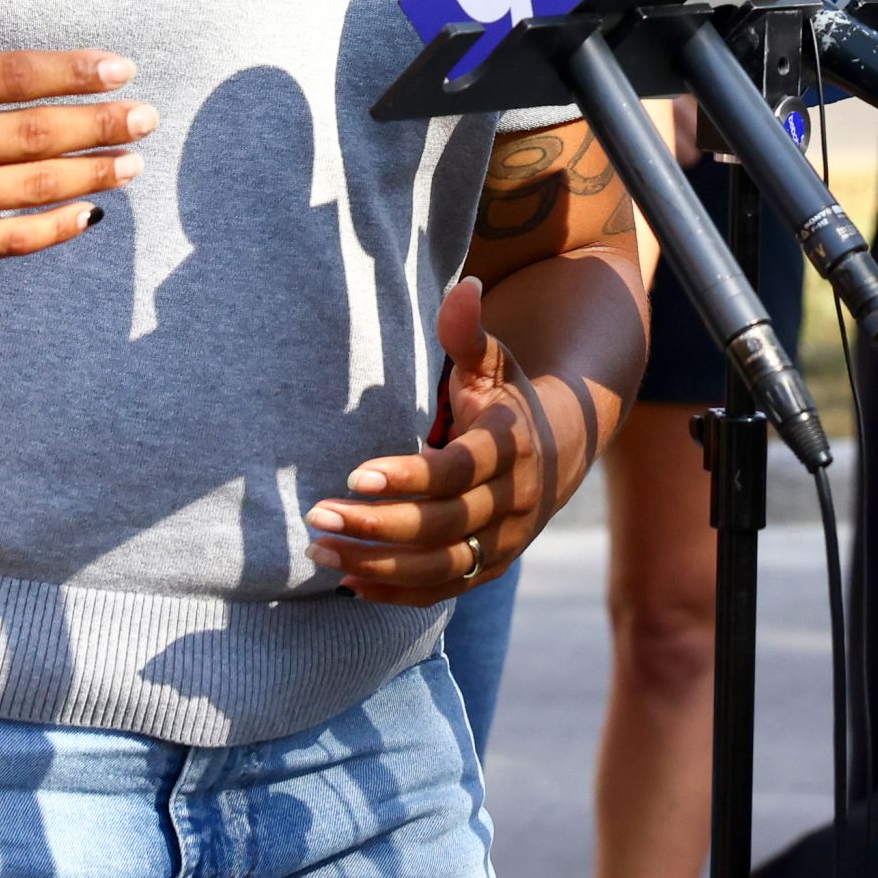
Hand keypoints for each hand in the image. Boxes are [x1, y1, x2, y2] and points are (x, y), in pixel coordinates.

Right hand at [0, 0, 153, 271]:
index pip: (8, 75)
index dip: (72, 71)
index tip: (121, 68)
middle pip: (32, 134)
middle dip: (101, 124)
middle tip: (147, 115)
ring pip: (29, 188)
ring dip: (92, 174)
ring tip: (133, 160)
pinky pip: (7, 241)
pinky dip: (54, 227)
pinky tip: (91, 210)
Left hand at [305, 277, 590, 604]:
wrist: (559, 451)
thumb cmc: (507, 399)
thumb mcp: (493, 362)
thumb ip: (469, 332)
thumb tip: (463, 285)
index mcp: (512, 447)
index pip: (457, 472)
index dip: (408, 477)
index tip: (353, 476)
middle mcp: (513, 502)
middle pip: (442, 525)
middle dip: (378, 525)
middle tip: (318, 514)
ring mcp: (504, 542)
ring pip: (440, 567)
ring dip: (377, 565)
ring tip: (321, 550)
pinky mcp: (491, 569)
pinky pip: (443, 591)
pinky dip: (396, 592)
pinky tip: (349, 582)